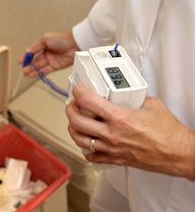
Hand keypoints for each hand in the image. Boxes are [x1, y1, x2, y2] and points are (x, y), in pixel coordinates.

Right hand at [19, 32, 78, 76]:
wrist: (75, 44)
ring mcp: (51, 60)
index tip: (20, 61)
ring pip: (40, 66)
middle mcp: (47, 53)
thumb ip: (36, 47)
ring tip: (26, 73)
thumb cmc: (62, 39)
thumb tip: (28, 51)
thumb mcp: (45, 39)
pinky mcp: (56, 66)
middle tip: (23, 69)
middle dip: (29, 65)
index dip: (26, 57)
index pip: (32, 52)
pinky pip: (46, 70)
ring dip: (33, 70)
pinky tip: (34, 74)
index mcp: (43, 45)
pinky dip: (40, 72)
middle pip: (35, 61)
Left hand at [66, 84, 194, 178]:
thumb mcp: (151, 104)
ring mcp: (111, 148)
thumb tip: (126, 94)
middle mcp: (112, 134)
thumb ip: (134, 97)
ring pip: (79, 140)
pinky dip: (85, 148)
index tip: (79, 89)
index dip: (79, 92)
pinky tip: (88, 140)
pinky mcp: (115, 159)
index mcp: (120, 117)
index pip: (89, 101)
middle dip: (70, 109)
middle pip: (77, 122)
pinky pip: (92, 156)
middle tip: (73, 104)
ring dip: (73, 128)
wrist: (177, 153)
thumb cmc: (168, 132)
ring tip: (76, 120)